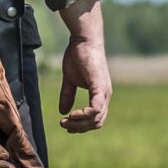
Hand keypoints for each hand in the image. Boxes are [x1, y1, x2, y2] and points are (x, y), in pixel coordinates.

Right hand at [57, 0, 110, 132]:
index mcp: (100, 95)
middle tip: (63, 125)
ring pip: (97, 119)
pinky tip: (73, 114)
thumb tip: (62, 111)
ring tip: (65, 121)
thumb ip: (68, 95)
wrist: (83, 39)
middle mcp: (105, 96)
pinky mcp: (99, 86)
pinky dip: (85, 115)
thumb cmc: (78, 56)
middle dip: (79, 127)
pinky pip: (96, 108)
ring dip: (80, 123)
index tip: (66, 126)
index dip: (82, 126)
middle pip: (97, 123)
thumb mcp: (70, 80)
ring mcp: (104, 92)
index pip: (95, 119)